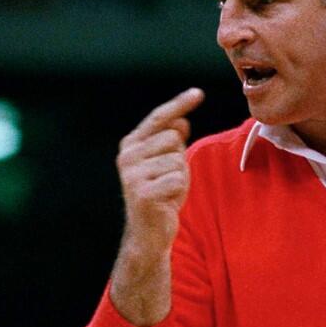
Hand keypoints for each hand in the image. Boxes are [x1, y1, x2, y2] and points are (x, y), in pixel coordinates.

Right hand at [117, 87, 204, 255]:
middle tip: (168, 179)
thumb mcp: (168, 163)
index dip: (180, 104)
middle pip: (173, 138)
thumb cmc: (161, 194)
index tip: (198, 93)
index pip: (159, 118)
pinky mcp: (143, 193)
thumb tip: (182, 120)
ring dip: (180, 177)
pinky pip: (178, 179)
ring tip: (167, 191)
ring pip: (177, 160)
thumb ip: (172, 141)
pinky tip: (167, 202)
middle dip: (179, 158)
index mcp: (130, 144)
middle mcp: (127, 156)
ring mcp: (133, 174)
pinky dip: (179, 191)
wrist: (148, 233)